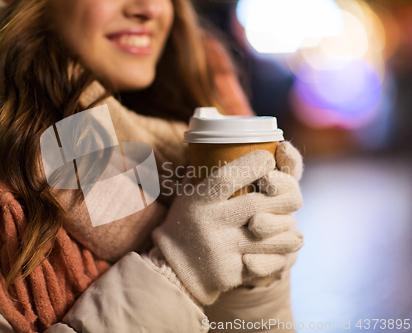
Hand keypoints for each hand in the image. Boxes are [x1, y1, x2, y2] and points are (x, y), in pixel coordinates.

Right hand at [152, 150, 302, 304]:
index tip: (268, 158)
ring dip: (288, 225)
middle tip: (292, 193)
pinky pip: (273, 260)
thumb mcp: (189, 194)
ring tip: (288, 220)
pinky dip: (284, 251)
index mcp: (198, 201)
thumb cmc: (190, 222)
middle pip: (259, 204)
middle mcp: (210, 224)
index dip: (253, 164)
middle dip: (285, 194)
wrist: (176, 269)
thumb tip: (235, 141)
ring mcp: (223, 250)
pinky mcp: (234, 272)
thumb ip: (208, 173)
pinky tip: (283, 244)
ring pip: (274, 234)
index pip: (227, 177)